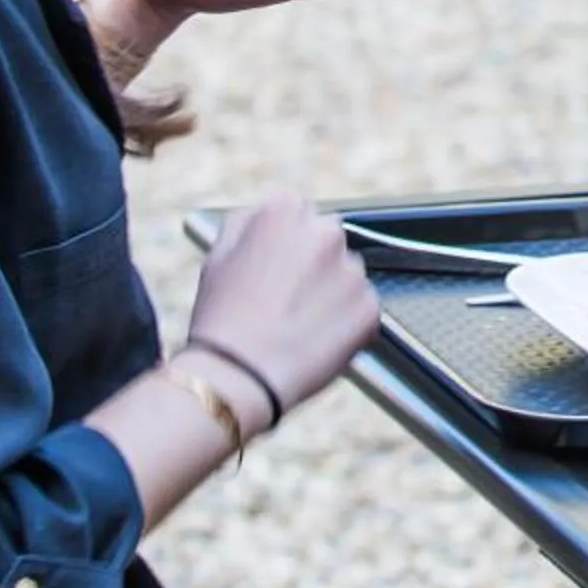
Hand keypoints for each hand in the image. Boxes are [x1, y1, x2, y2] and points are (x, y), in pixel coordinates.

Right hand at [186, 199, 379, 413]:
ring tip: (297, 325)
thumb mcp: (217, 255)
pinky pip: (361, 309)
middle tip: (285, 299)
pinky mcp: (370, 306)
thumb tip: (267, 213)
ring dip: (331, 292)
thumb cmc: (221, 318)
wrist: (238, 376)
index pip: (296, 211)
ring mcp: (352, 269)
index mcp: (285, 211)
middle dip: (311, 262)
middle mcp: (326, 231)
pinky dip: (346, 324)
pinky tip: (315, 340)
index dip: (283, 244)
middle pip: (326, 239)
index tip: (274, 268)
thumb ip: (247, 221)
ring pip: (346, 274)